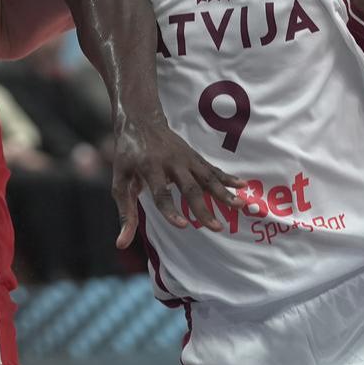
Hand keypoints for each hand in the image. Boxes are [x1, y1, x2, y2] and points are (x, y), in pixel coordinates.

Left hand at [112, 118, 243, 246]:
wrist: (140, 120)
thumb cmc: (128, 154)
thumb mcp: (120, 180)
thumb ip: (125, 212)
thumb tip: (121, 245)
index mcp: (149, 168)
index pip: (161, 193)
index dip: (170, 210)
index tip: (183, 226)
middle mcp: (170, 163)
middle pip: (189, 188)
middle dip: (204, 208)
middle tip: (217, 228)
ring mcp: (185, 158)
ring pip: (206, 177)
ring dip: (224, 192)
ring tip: (241, 206)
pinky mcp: (194, 156)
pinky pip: (212, 169)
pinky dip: (227, 178)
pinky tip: (243, 186)